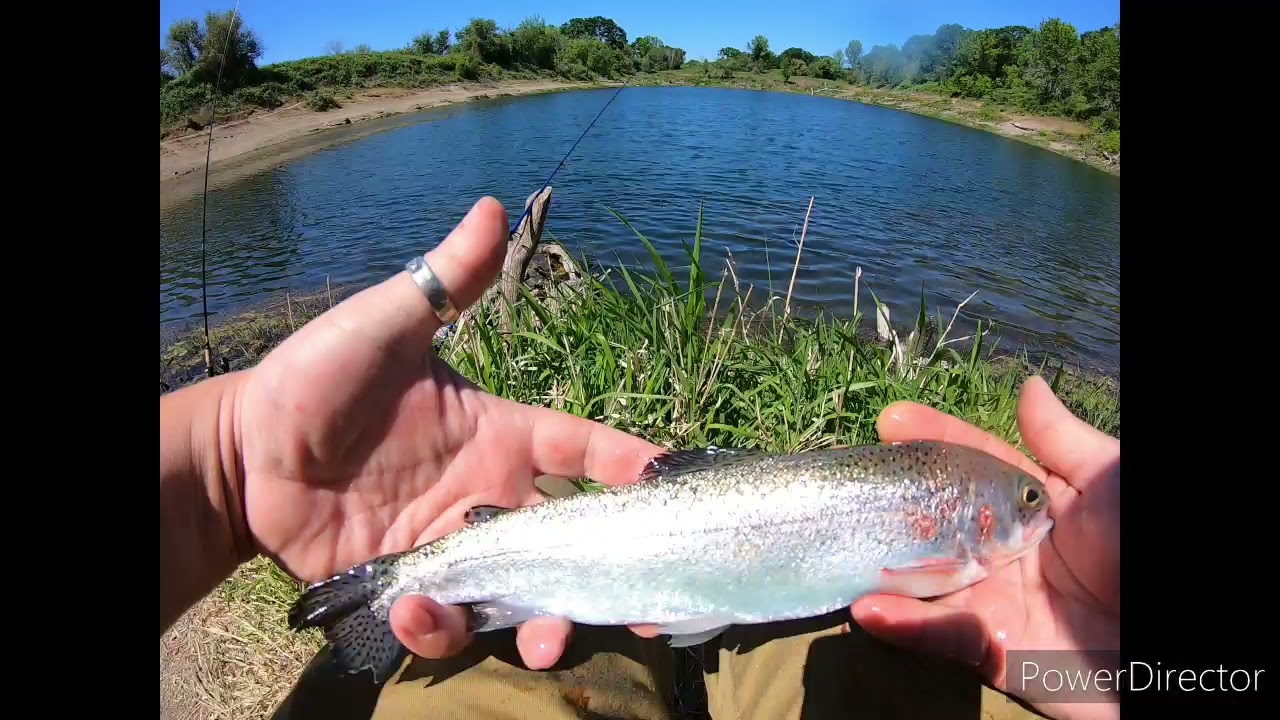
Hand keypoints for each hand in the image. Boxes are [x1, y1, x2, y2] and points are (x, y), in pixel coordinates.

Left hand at [232, 197, 662, 668]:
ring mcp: (451, 547)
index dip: (629, 463)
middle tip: (640, 613)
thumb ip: (445, 278)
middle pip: (570, 544)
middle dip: (607, 579)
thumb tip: (493, 204)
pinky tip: (420, 610)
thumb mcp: (386, 323)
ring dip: (543, 626)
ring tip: (540, 640)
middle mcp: (488, 496)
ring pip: (521, 598)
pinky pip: (446, 622)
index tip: (668, 477)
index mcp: (499, 435)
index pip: (583, 448)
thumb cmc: (318, 377)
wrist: (246, 449)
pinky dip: (444, 628)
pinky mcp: (409, 587)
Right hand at [851, 376, 1119, 719]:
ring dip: (881, 566)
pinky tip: (868, 607)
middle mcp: (1010, 550)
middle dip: (893, 499)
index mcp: (1038, 506)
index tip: (892, 419)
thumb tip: (1029, 387)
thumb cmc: (1144, 550)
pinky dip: (905, 626)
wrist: (1179, 646)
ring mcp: (998, 601)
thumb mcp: (1110, 485)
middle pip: (940, 519)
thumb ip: (1063, 443)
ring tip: (841, 546)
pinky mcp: (994, 653)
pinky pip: (943, 638)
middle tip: (851, 479)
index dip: (936, 439)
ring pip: (927, 581)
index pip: (976, 464)